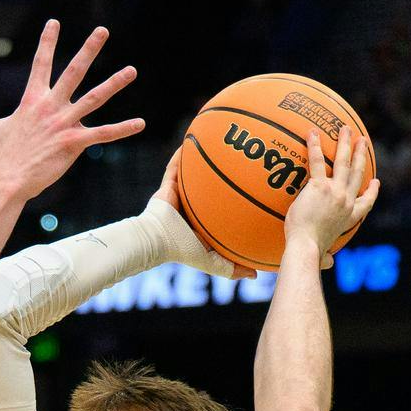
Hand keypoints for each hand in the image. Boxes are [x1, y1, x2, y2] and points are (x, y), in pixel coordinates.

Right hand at [0, 20, 143, 199]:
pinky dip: (122, 129)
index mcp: (33, 100)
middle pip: (74, 71)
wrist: (6, 181)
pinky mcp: (73, 143)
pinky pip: (102, 134)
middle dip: (89, 49)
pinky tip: (140, 123)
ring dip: (114, 83)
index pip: (41, 63)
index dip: (48, 42)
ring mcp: (64, 123)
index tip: (55, 22)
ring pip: (94, 98)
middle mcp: (51, 106)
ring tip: (132, 70)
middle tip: (102, 31)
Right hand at [147, 150, 250, 280]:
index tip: (254, 187)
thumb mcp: (212, 262)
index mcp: (202, 221)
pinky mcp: (167, 185)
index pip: (221, 208)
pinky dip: (185, 152)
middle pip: (211, 186)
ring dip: (204, 157)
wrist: (155, 241)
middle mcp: (191, 206)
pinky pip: (176, 164)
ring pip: (195, 172)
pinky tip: (196, 135)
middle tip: (245, 156)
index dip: (236, 198)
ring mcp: (179, 194)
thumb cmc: (181, 251)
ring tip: (221, 138)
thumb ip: (233, 268)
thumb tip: (255, 275)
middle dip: (225, 172)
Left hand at [285, 125, 379, 268]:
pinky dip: (314, 147)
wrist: (305, 249)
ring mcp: (334, 192)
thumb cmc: (310, 254)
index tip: (375, 183)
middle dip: (361, 155)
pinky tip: (311, 134)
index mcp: (348, 218)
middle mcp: (345, 201)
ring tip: (345, 129)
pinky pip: (317, 162)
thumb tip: (327, 264)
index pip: (365, 204)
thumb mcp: (323, 257)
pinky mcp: (319, 187)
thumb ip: (326, 258)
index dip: (371, 192)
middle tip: (362, 142)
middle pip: (357, 173)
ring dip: (345, 143)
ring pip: (343, 162)